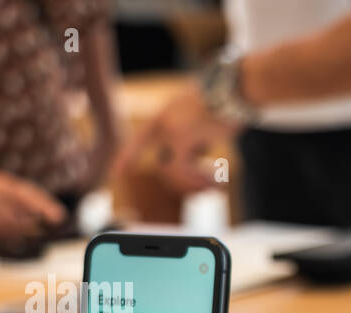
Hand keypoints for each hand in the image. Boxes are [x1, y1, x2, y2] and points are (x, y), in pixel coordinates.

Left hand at [115, 83, 238, 194]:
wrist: (233, 89)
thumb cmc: (228, 101)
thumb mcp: (205, 117)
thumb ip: (194, 135)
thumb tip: (196, 155)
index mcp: (166, 114)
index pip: (141, 139)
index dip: (128, 156)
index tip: (116, 172)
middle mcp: (163, 121)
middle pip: (162, 161)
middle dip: (186, 179)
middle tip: (211, 185)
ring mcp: (169, 129)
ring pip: (172, 168)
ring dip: (196, 180)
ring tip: (218, 183)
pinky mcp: (181, 137)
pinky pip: (182, 167)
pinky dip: (199, 177)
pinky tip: (217, 180)